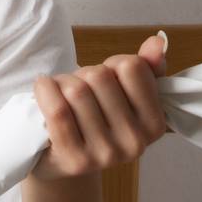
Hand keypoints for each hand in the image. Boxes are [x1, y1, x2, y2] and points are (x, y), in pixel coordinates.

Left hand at [30, 32, 168, 180]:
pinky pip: (58, 111)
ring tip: (63, 94)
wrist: (62, 157)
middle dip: (84, 73)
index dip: (113, 64)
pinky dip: (45, 90)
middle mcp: (135, 143)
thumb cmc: (97, 116)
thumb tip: (157, 41)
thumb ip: (146, 66)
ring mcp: (105, 155)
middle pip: (100, 77)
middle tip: (81, 88)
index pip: (132, 67)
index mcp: (155, 124)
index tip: (107, 78)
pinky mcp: (74, 160)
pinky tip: (43, 88)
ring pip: (77, 91)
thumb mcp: (126, 93)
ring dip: (62, 82)